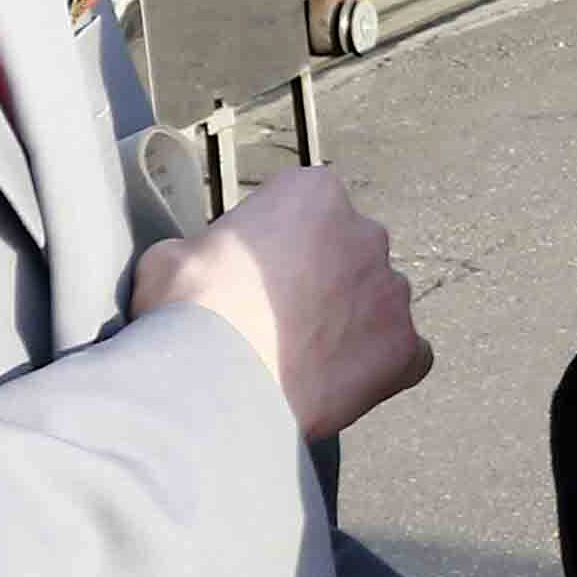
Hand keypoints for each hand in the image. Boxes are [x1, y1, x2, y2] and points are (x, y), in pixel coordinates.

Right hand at [132, 165, 431, 437]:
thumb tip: (197, 262)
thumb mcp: (170, 255)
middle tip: (278, 317)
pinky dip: (379, 366)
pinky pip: (405, 353)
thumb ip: (203, 247)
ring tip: (302, 357)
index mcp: (312, 193)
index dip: (278, 241)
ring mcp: (392, 291)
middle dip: (321, 278)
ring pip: (377, 300)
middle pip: (348, 251)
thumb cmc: (188, 312)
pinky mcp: (406, 347)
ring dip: (350, 321)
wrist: (217, 384)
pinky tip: (337, 382)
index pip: (307, 205)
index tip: (254, 272)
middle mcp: (366, 232)